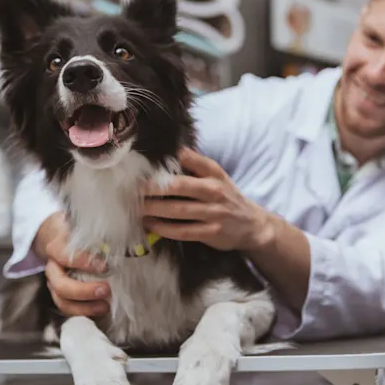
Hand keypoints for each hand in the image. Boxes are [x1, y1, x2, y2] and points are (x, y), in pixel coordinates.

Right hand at [34, 212, 110, 317]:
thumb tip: (126, 233)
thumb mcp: (84, 225)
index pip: (65, 256)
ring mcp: (54, 283)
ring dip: (84, 307)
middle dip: (84, 291)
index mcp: (56, 247)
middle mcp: (52, 267)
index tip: (105, 266)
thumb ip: (99, 231)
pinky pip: (68, 308)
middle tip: (106, 290)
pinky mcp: (60, 294)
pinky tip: (101, 310)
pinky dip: (84, 312)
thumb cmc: (77, 231)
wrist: (57, 235)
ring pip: (62, 301)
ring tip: (105, 306)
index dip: (84, 262)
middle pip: (61, 285)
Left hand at [142, 148, 272, 251]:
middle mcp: (214, 191)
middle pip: (178, 187)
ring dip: (154, 209)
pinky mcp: (211, 233)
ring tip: (136, 208)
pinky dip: (164, 229)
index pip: (188, 160)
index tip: (143, 164)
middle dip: (153, 188)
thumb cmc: (227, 196)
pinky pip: (183, 231)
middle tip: (132, 189)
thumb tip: (167, 151)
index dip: (165, 161)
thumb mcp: (217, 175)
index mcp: (213, 173)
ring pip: (178, 211)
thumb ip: (195, 164)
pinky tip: (150, 225)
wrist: (252, 225)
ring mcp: (213, 213)